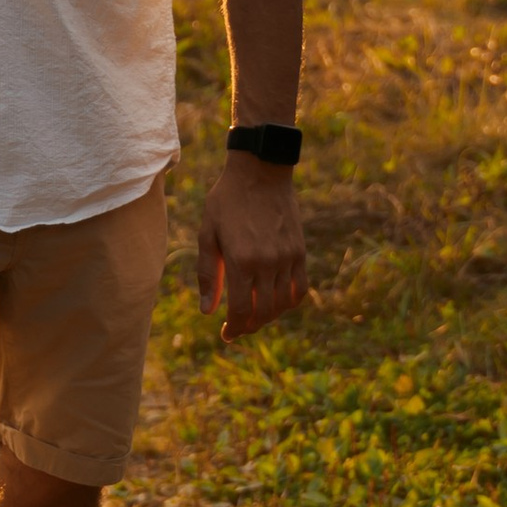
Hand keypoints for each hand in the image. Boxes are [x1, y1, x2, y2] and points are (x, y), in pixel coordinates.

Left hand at [196, 156, 309, 337]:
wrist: (260, 172)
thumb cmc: (226, 201)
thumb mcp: (207, 234)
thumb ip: (206, 274)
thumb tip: (208, 311)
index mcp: (241, 260)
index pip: (242, 311)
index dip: (235, 328)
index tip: (227, 334)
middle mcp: (267, 263)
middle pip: (263, 312)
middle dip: (249, 326)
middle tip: (237, 328)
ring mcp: (287, 258)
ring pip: (282, 304)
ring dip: (268, 316)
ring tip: (254, 315)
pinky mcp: (299, 252)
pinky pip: (299, 289)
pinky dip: (289, 302)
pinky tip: (276, 302)